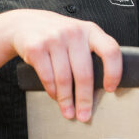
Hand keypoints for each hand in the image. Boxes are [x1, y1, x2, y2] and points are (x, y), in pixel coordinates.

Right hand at [3, 9, 120, 122]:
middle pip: (84, 73)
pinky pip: (47, 77)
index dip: (113, 72)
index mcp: (90, 30)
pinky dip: (52, 92)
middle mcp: (74, 32)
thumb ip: (90, 53)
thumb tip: (102, 87)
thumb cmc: (57, 36)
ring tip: (68, 112)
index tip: (110, 89)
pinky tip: (55, 97)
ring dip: (66, 100)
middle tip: (85, 115)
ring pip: (64, 78)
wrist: (25, 24)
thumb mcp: (77, 36)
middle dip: (85, 99)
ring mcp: (54, 38)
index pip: (110, 50)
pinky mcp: (36, 47)